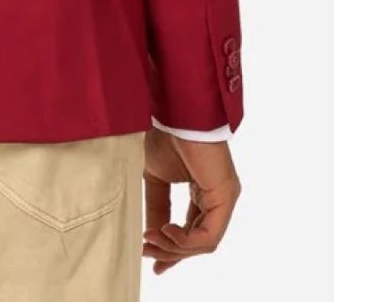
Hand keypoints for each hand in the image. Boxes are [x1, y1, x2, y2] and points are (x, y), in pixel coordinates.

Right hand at [142, 129, 240, 274]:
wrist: (174, 113)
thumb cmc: (164, 136)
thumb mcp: (155, 178)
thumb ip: (157, 207)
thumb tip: (151, 234)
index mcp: (202, 193)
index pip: (192, 231)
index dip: (172, 249)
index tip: (150, 259)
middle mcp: (217, 199)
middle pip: (198, 241)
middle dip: (171, 252)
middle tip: (146, 252)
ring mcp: (224, 199)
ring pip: (204, 243)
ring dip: (175, 248)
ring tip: (151, 239)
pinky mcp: (225, 196)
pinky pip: (209, 235)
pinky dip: (186, 241)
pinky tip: (166, 231)